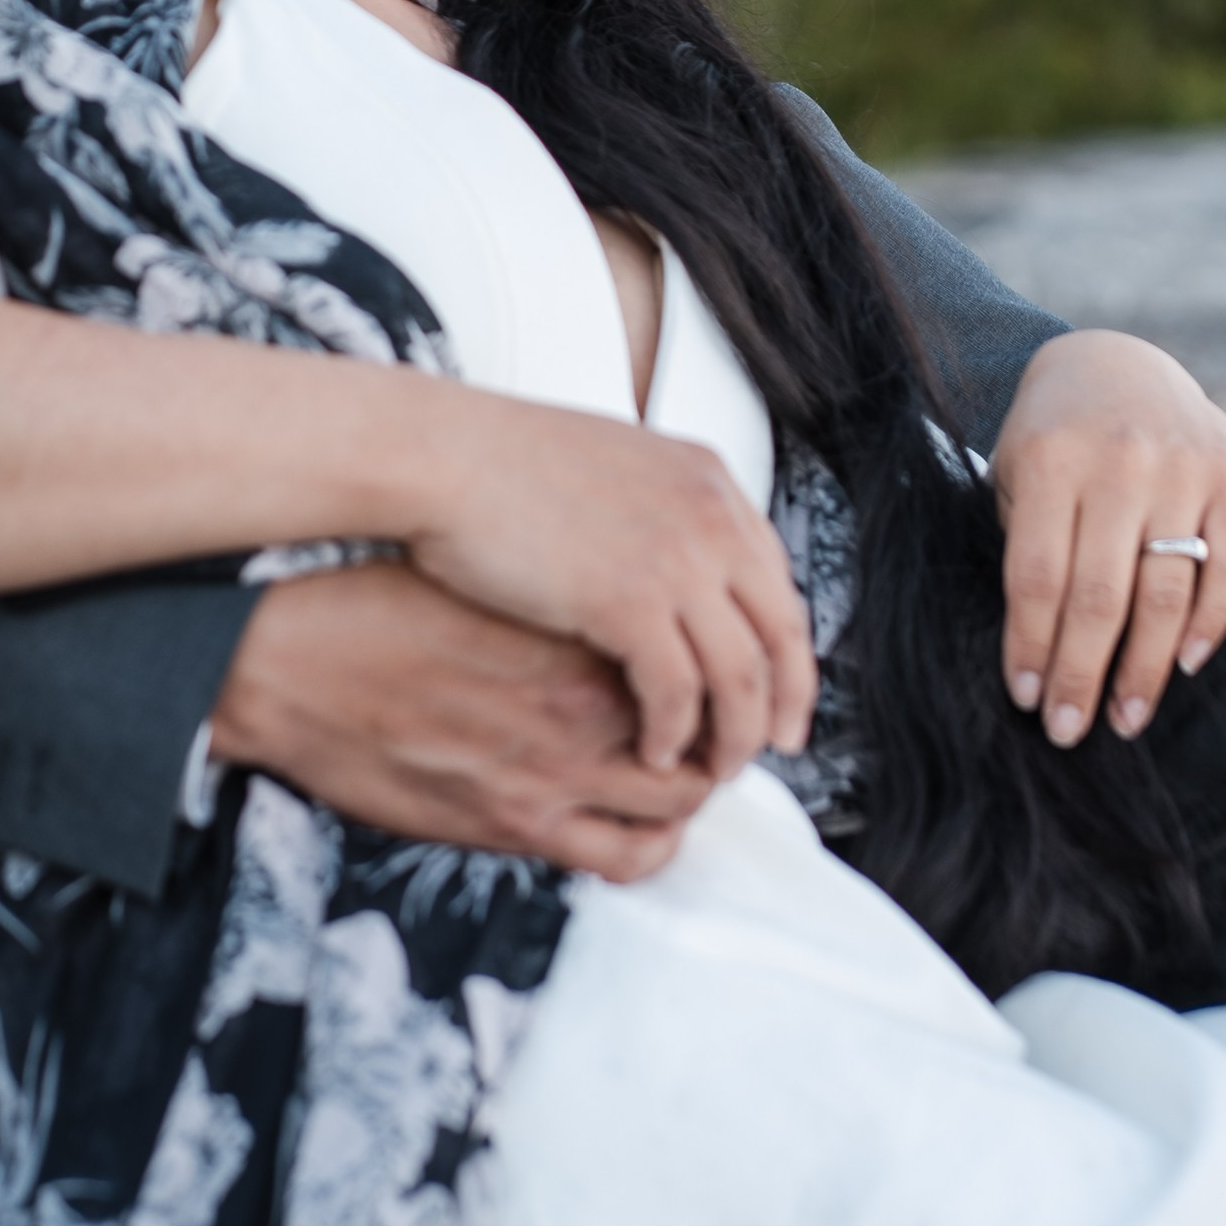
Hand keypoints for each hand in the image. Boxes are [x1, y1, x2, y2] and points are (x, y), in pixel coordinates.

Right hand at [210, 562, 716, 881]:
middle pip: (704, 744)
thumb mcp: (484, 586)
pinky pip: (618, 860)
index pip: (692, 666)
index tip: (701, 670)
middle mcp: (578, 714)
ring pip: (676, 814)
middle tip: (706, 732)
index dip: (709, 673)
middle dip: (715, 743)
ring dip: (688, 802)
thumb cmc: (369, 607)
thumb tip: (615, 612)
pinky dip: (644, 847)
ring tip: (675, 783)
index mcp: (574, 641)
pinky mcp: (509, 826)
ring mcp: (548, 778)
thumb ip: (558, 609)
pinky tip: (631, 823)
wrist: (283, 665)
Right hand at [393, 399, 815, 781]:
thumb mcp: (610, 466)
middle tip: (770, 745)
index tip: (778, 686)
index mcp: (706, 482)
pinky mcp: (632, 603)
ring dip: (731, 734)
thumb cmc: (495, 462)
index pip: (777, 580)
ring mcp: (678, 561)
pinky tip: (652, 753)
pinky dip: (671, 732)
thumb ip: (654, 510)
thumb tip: (666, 555)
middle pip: (779, 633)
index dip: (783, 646)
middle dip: (780, 702)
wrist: (442, 457)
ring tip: (710, 768)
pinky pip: (678, 692)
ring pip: (739, 676)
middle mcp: (709, 519)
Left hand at [991, 330, 1225, 746]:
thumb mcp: (1015, 471)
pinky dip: (1211, 624)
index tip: (1027, 699)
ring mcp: (1183, 467)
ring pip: (1167, 593)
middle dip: (1083, 674)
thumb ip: (1027, 543)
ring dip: (1145, 669)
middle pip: (1101, 596)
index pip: (1038, 577)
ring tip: (1127, 720)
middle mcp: (1120, 463)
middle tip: (1069, 732)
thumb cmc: (1050, 437)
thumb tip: (1034, 653)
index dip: (1033, 646)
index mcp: (1051, 459)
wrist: (1114, 361)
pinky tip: (1184, 667)